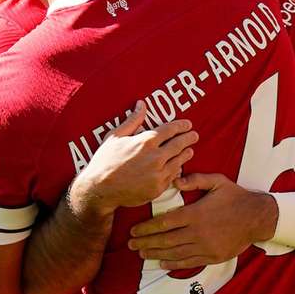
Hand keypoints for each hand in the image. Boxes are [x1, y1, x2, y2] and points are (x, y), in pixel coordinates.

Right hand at [71, 102, 197, 218]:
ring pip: (179, 161)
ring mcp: (158, 174)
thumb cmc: (105, 161)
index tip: (188, 124)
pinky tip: (178, 167)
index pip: (170, 130)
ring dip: (186, 154)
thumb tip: (142, 104)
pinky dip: (177, 170)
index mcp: (146, 141)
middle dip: (189, 138)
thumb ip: (132, 120)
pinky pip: (172, 177)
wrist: (100, 189)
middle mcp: (155, 157)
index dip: (181, 125)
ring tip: (190, 151)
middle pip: (179, 144)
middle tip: (194, 135)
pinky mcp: (158, 188)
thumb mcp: (116, 136)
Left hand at [128, 173, 275, 268]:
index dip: (146, 228)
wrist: (257, 217)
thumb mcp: (217, 181)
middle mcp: (197, 232)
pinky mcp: (212, 256)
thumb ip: (195, 179)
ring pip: (174, 253)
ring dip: (155, 254)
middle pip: (165, 240)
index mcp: (195, 213)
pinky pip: (189, 262)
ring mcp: (205, 246)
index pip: (164, 223)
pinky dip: (173, 264)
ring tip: (142, 254)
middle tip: (131, 244)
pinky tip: (162, 263)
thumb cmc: (235, 197)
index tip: (134, 230)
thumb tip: (175, 179)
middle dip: (145, 242)